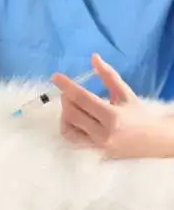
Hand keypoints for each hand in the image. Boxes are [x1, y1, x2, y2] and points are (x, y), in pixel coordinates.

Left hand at [51, 54, 172, 158]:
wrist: (153, 141)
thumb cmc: (138, 115)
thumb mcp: (125, 93)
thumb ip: (108, 76)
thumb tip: (94, 57)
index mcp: (112, 116)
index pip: (83, 99)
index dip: (67, 87)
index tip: (56, 77)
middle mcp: (102, 133)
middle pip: (72, 113)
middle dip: (66, 99)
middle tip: (68, 92)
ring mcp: (96, 145)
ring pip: (68, 128)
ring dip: (65, 114)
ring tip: (72, 106)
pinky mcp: (92, 151)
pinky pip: (72, 139)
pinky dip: (68, 127)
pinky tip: (73, 119)